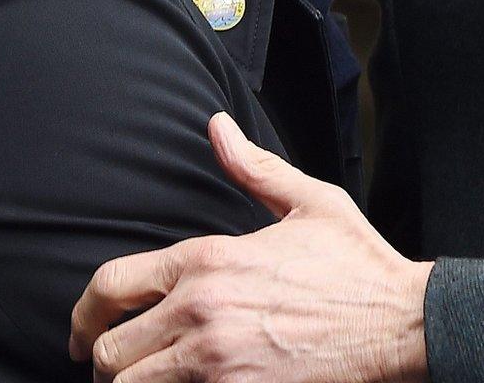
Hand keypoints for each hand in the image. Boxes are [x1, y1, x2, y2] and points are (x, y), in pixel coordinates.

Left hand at [70, 113, 432, 382]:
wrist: (401, 323)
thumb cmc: (358, 264)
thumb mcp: (309, 201)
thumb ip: (252, 167)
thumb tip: (216, 126)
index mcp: (208, 260)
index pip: (111, 286)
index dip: (83, 314)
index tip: (82, 330)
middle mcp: (201, 311)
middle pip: (109, 352)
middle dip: (103, 363)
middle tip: (111, 369)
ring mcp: (217, 361)